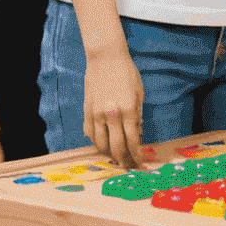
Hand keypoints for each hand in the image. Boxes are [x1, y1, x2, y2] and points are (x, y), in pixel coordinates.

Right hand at [83, 46, 144, 168]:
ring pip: (100, 143)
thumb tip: (138, 135)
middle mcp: (111, 115)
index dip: (136, 154)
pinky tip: (103, 143)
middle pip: (116, 146)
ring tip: (116, 157)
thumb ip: (137, 116)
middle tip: (128, 166)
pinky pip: (90, 133)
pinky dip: (96, 142)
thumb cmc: (127, 73)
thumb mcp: (139, 93)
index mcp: (128, 109)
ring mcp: (96, 114)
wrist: (106, 58)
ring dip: (108, 153)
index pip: (132, 140)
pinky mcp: (86, 111)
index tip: (140, 162)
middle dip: (123, 159)